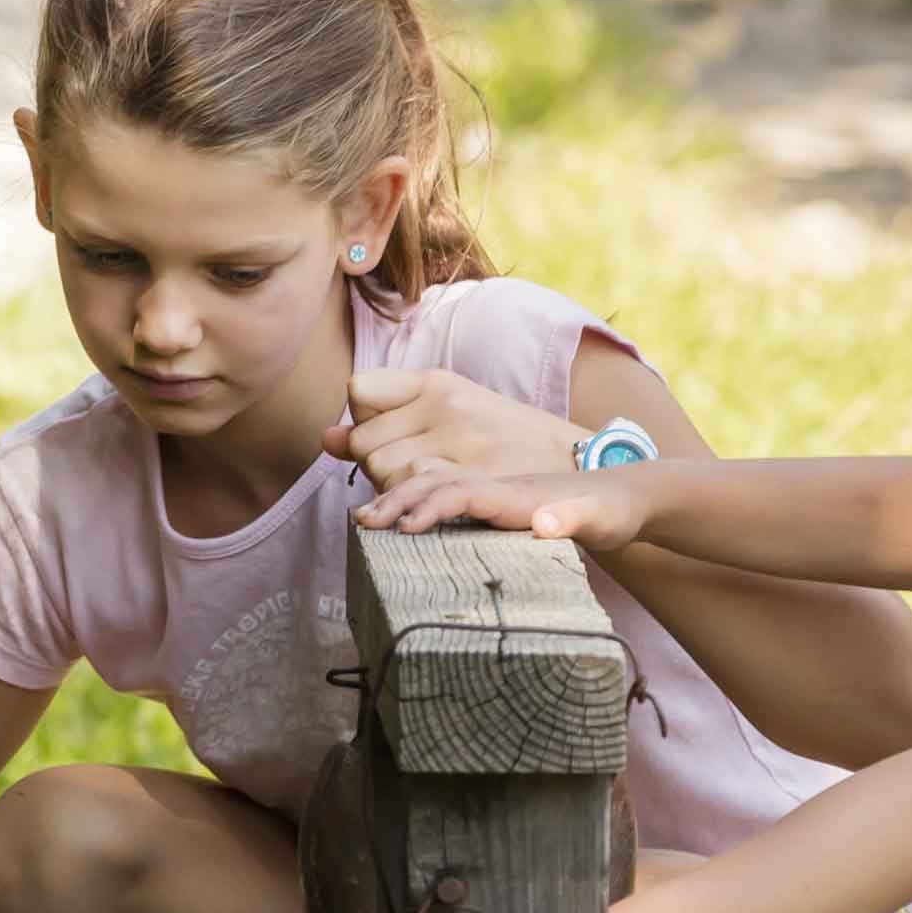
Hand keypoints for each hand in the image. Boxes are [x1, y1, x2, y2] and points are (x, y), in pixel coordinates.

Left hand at [331, 368, 594, 491]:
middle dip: (376, 472)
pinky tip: (411, 528)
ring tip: (410, 516)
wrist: (586, 468)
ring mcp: (468, 443)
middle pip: (369, 444)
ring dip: (392, 499)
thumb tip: (325, 439)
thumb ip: (386, 426)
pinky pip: (434, 492)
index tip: (388, 448)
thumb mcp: (451, 421)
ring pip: (391, 470)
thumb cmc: (508, 448)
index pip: (361, 392)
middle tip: (409, 491)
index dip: (363, 425)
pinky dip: (420, 510)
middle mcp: (450, 405)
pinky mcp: (487, 482)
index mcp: (440, 384)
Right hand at [351, 467, 648, 552]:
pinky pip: (442, 494)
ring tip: (362, 520)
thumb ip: (575, 519)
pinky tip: (394, 518)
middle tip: (360, 523)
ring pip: (431, 483)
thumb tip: (547, 523)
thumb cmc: (617, 510)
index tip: (401, 528)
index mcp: (517, 492)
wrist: (628, 490)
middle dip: (394, 498)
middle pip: (433, 480)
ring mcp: (491, 490)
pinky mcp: (491, 500)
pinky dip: (412, 501)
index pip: (462, 492)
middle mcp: (496, 486)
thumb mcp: (602, 519)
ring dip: (395, 497)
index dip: (431, 507)